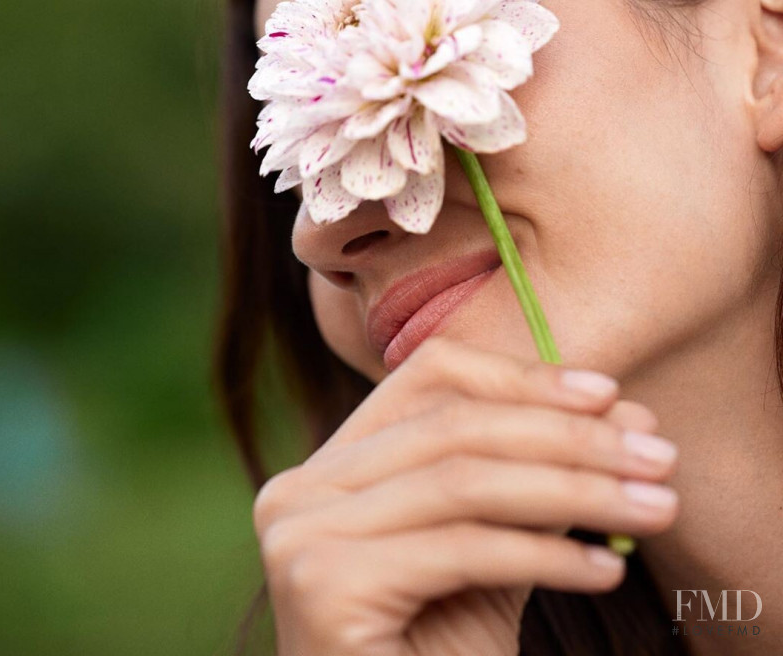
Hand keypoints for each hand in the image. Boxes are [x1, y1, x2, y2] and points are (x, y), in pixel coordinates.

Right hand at [253, 336, 678, 655]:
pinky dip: (546, 556)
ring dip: (576, 490)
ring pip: (463, 480)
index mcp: (333, 466)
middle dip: (569, 437)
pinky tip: (609, 570)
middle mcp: (301, 488)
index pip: (429, 378)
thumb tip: (625, 418)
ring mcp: (301, 533)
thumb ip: (539, 485)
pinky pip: (461, 550)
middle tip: (659, 456)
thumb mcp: (496, 554)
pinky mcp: (324, 583)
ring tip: (655, 507)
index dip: (521, 377)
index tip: (609, 395)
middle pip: (454, 427)